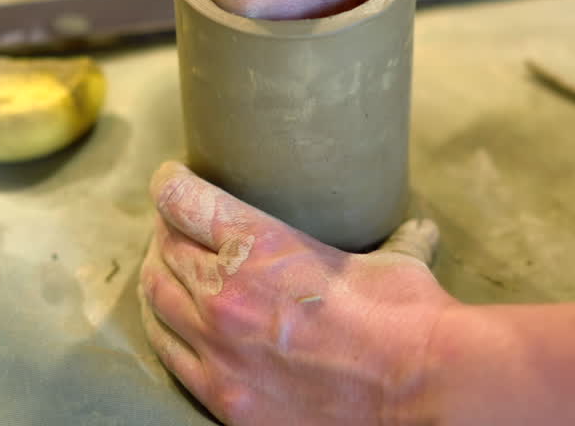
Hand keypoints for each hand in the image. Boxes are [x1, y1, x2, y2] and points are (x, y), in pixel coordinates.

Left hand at [139, 161, 451, 424]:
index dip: (170, 183)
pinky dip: (163, 328)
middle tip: (176, 224)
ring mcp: (218, 349)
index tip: (172, 179)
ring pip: (156, 296)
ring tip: (166, 266)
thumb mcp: (392, 259)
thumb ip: (392, 239)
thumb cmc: (409, 318)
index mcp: (259, 244)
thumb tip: (419, 230)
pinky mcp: (223, 396)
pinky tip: (169, 320)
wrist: (419, 390)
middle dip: (166, 228)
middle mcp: (225, 292)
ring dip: (158, 273)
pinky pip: (168, 353)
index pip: (182, 199)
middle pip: (163, 245)